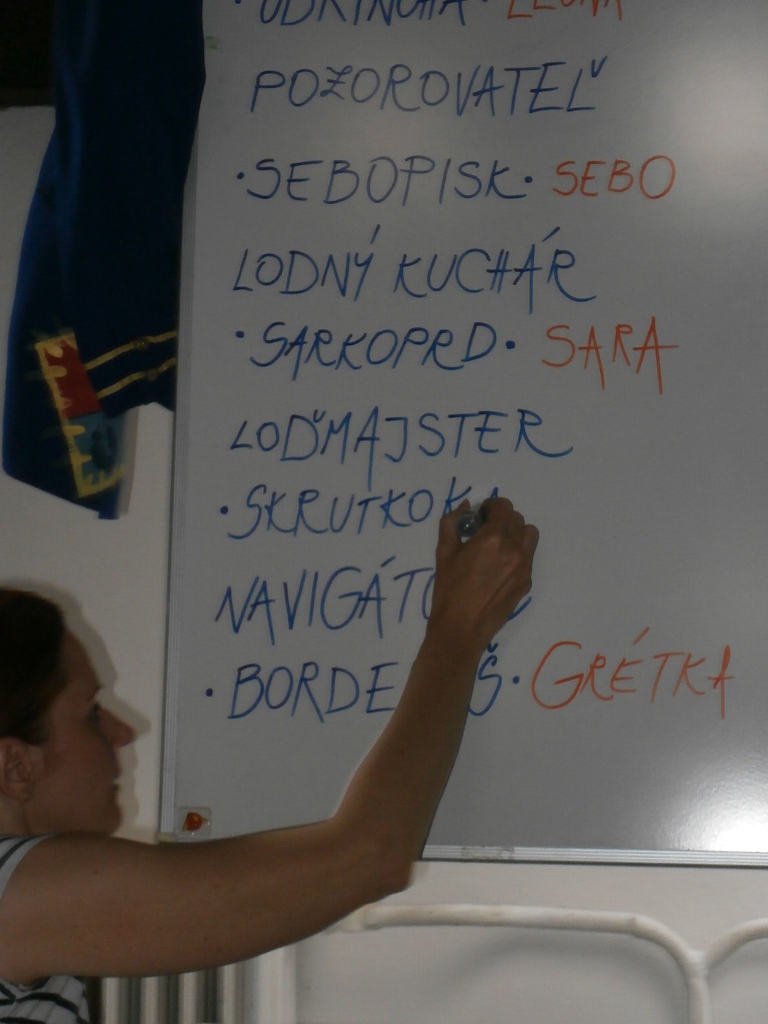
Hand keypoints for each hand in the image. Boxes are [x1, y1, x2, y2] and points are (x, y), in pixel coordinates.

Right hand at [427, 497, 538, 654]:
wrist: (461, 628)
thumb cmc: (448, 590)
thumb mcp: (443, 552)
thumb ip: (452, 523)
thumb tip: (465, 507)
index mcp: (493, 538)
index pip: (504, 507)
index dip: (492, 506)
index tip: (481, 515)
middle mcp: (514, 549)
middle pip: (517, 519)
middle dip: (502, 519)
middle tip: (486, 530)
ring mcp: (524, 567)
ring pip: (529, 535)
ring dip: (516, 533)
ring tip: (499, 545)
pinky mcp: (526, 582)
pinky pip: (528, 557)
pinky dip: (516, 554)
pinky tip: (499, 568)